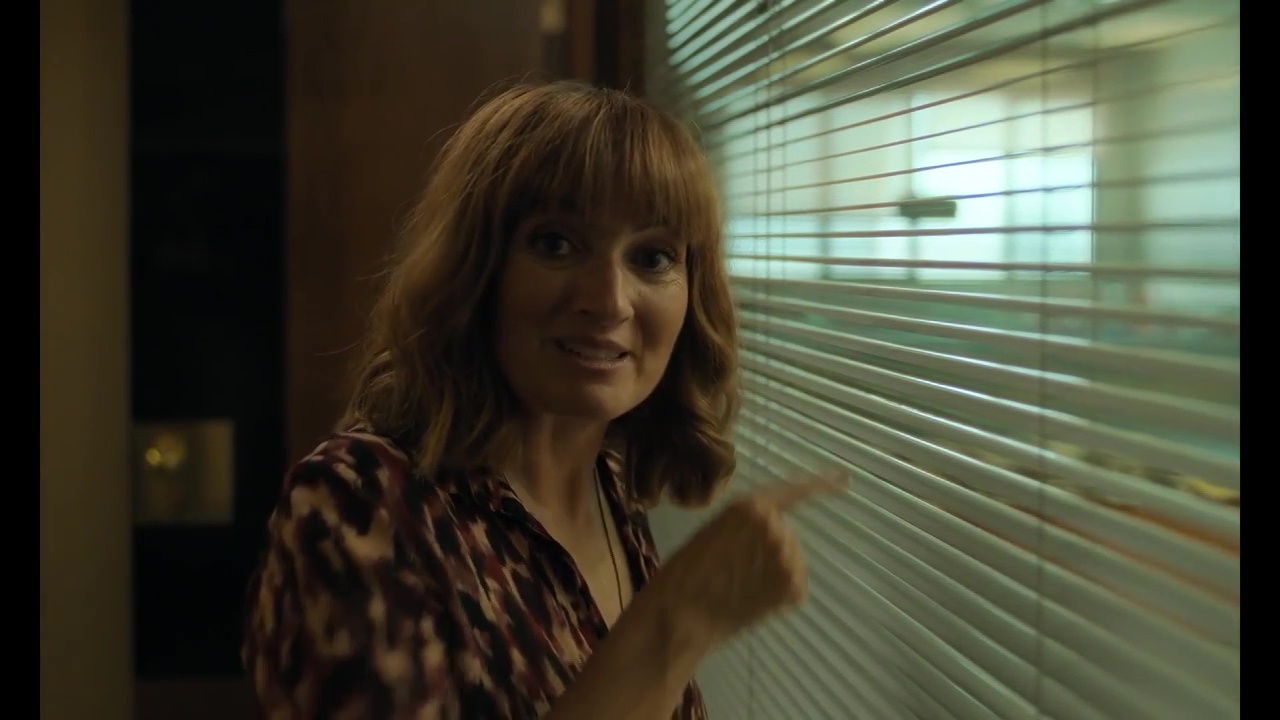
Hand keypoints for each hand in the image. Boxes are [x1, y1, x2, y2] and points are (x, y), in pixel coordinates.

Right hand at [650, 472, 846, 645]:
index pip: (794, 491)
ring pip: (791, 562)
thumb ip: (743, 524)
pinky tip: (754, 600)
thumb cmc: (685, 572)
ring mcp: (786, 558)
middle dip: (770, 550)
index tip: (843, 479)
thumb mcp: (711, 532)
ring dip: (774, 573)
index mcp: (750, 506)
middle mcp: (774, 526)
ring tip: (741, 586)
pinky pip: (795, 588)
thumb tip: (770, 525)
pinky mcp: (792, 587)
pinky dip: (780, 596)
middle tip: (738, 569)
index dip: (820, 484)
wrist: (680, 613)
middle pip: (786, 535)